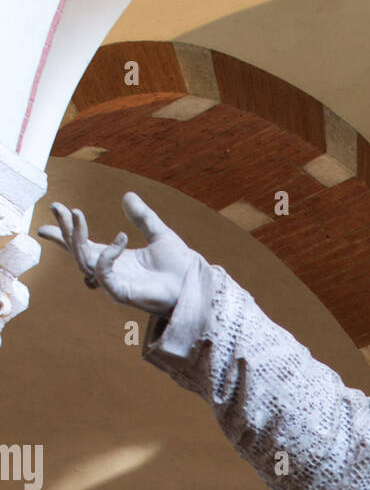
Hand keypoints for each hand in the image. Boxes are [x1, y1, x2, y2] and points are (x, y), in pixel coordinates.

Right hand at [37, 192, 193, 317]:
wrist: (194, 284)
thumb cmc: (179, 266)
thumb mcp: (159, 233)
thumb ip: (142, 217)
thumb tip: (127, 196)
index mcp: (116, 257)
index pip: (83, 244)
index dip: (66, 230)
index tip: (55, 210)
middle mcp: (111, 271)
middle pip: (77, 251)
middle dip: (64, 230)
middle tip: (57, 206)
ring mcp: (114, 283)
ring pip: (84, 260)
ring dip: (77, 237)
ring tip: (77, 213)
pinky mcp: (121, 293)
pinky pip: (103, 273)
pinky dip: (107, 254)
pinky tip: (122, 238)